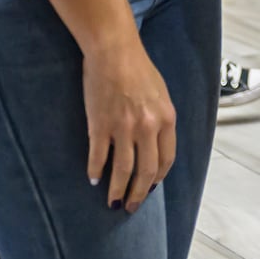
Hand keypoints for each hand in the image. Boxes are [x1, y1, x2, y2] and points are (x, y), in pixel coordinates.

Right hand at [81, 33, 177, 212]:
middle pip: (145, 170)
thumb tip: (156, 144)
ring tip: (113, 202)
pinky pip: (97, 157)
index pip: (166, 159)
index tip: (151, 187)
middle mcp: (147, 126)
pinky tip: (93, 179)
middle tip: (131, 206)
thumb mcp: (161, 94)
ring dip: (117, 190)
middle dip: (139, 193)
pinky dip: (95, 171)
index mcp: (166, 118)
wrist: (114, 52)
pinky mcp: (99, 125)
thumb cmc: (138, 69)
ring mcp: (123, 127)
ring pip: (122, 169)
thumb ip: (160, 120)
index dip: (158, 177)